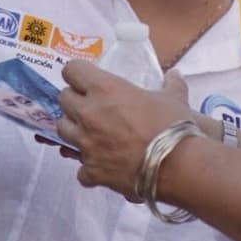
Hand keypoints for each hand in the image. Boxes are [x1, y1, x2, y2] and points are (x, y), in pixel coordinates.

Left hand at [57, 61, 191, 198]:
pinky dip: (89, 167)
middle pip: (63, 100)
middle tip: (92, 106)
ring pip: (62, 131)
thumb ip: (171, 84)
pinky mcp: (91, 170)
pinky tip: (104, 165)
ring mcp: (86, 144)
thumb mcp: (174, 98)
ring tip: (93, 134)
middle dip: (74, 101)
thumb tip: (175, 74)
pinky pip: (79, 168)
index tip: (87, 79)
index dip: (79, 74)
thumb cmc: (173, 125)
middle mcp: (88, 114)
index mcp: (104, 89)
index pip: (72, 70)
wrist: (177, 166)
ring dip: (74, 130)